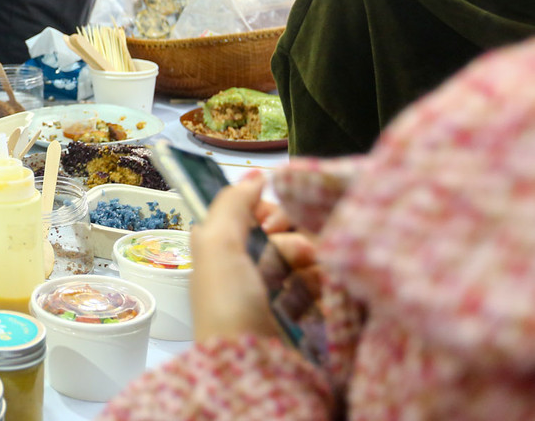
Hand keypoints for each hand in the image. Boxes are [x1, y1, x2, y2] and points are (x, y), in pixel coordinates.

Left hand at [189, 173, 321, 342]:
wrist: (254, 367)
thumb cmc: (228, 303)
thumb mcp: (217, 244)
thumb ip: (232, 204)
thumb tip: (253, 175)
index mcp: (223, 250)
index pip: (255, 216)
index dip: (269, 212)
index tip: (273, 221)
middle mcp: (249, 269)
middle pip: (286, 233)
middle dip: (294, 236)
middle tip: (292, 252)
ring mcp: (277, 294)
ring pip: (308, 256)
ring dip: (312, 261)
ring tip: (309, 277)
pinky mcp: (304, 315)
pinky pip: (322, 285)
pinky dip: (323, 284)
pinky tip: (321, 292)